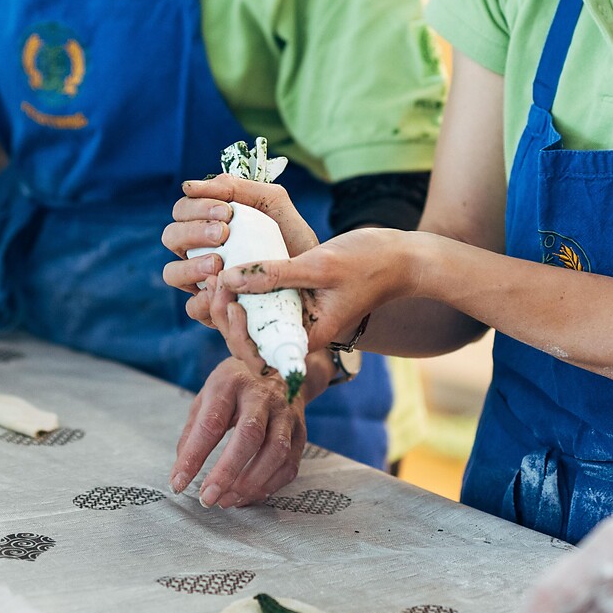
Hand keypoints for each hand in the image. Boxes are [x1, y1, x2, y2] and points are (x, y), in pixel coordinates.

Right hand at [162, 176, 319, 327]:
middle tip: (223, 233)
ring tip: (218, 262)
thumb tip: (190, 186)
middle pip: (171, 237)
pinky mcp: (213, 310)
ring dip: (191, 265)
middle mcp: (197, 252)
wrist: (317, 279)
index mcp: (206, 223)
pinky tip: (223, 289)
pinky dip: (202, 299)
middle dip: (193, 232)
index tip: (227, 211)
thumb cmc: (291, 238)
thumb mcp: (273, 204)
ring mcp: (201, 282)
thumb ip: (240, 187)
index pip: (183, 209)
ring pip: (172, 272)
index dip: (197, 207)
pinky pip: (192, 307)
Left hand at [168, 297, 325, 506]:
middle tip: (208, 498)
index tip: (179, 482)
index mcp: (231, 383)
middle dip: (227, 472)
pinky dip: (269, 486)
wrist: (278, 367)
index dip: (194, 456)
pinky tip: (248, 495)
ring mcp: (285, 413)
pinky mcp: (300, 431)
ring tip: (227, 500)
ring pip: (276, 452)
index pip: (212, 423)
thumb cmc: (234, 387)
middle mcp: (262, 396)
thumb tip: (182, 471)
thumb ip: (193, 432)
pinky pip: (289, 464)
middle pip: (250, 435)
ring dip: (251, 483)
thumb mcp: (207, 397)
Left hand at [216, 225, 410, 349]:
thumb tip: (230, 277)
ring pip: (250, 322)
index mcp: (307, 338)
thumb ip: (275, 274)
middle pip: (247, 341)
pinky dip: (243, 290)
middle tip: (214, 279)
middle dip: (223, 314)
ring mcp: (295, 318)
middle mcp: (298, 333)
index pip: (257, 354)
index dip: (234, 331)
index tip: (226, 296)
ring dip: (229, 301)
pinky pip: (261, 303)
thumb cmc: (368, 264)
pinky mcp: (294, 300)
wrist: (399, 259)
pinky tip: (230, 267)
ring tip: (218, 272)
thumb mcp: (319, 266)